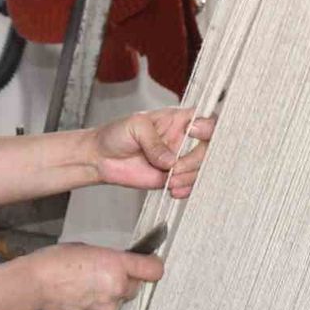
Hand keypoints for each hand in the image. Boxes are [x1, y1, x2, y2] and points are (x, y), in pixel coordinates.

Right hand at [22, 243, 164, 309]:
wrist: (32, 287)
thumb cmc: (55, 261)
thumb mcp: (87, 250)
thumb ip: (109, 259)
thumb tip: (120, 265)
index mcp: (116, 265)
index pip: (154, 270)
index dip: (152, 265)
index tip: (148, 262)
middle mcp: (117, 289)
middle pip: (135, 286)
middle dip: (125, 280)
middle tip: (104, 274)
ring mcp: (108, 309)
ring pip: (120, 301)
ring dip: (111, 295)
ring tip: (87, 288)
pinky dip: (99, 308)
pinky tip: (81, 300)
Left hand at [90, 108, 213, 197]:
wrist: (100, 158)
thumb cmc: (116, 134)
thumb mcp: (135, 127)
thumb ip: (153, 141)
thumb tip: (171, 161)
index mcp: (177, 119)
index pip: (205, 118)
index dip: (208, 126)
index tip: (193, 132)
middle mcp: (182, 139)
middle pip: (208, 148)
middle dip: (194, 161)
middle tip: (173, 168)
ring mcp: (179, 159)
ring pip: (201, 169)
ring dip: (188, 178)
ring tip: (168, 181)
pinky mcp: (173, 177)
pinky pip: (190, 184)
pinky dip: (186, 189)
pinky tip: (173, 190)